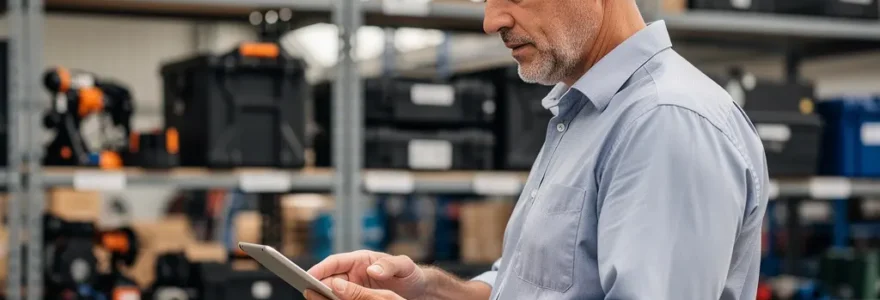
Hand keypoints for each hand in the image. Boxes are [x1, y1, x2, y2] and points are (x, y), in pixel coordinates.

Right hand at [305, 250, 426, 299]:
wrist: (418, 289)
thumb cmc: (411, 273)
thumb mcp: (404, 266)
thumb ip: (389, 265)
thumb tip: (371, 270)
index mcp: (361, 259)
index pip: (335, 262)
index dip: (320, 268)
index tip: (309, 276)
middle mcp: (354, 272)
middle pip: (330, 278)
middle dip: (317, 284)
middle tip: (308, 293)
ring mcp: (355, 287)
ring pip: (334, 291)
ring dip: (324, 296)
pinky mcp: (358, 298)